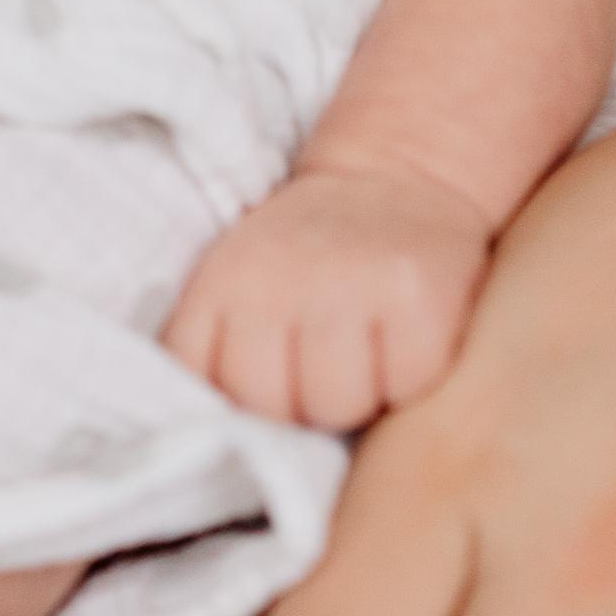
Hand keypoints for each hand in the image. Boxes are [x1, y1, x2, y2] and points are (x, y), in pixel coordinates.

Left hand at [165, 169, 490, 429]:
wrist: (403, 177)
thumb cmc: (318, 252)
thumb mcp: (243, 278)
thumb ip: (220, 346)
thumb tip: (224, 438)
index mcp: (225, 281)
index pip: (198, 381)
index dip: (234, 401)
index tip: (267, 382)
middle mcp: (278, 280)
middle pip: (268, 406)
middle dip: (300, 405)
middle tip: (327, 366)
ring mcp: (348, 284)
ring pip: (336, 406)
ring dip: (360, 398)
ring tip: (370, 356)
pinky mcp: (417, 296)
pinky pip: (405, 388)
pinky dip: (414, 381)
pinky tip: (410, 343)